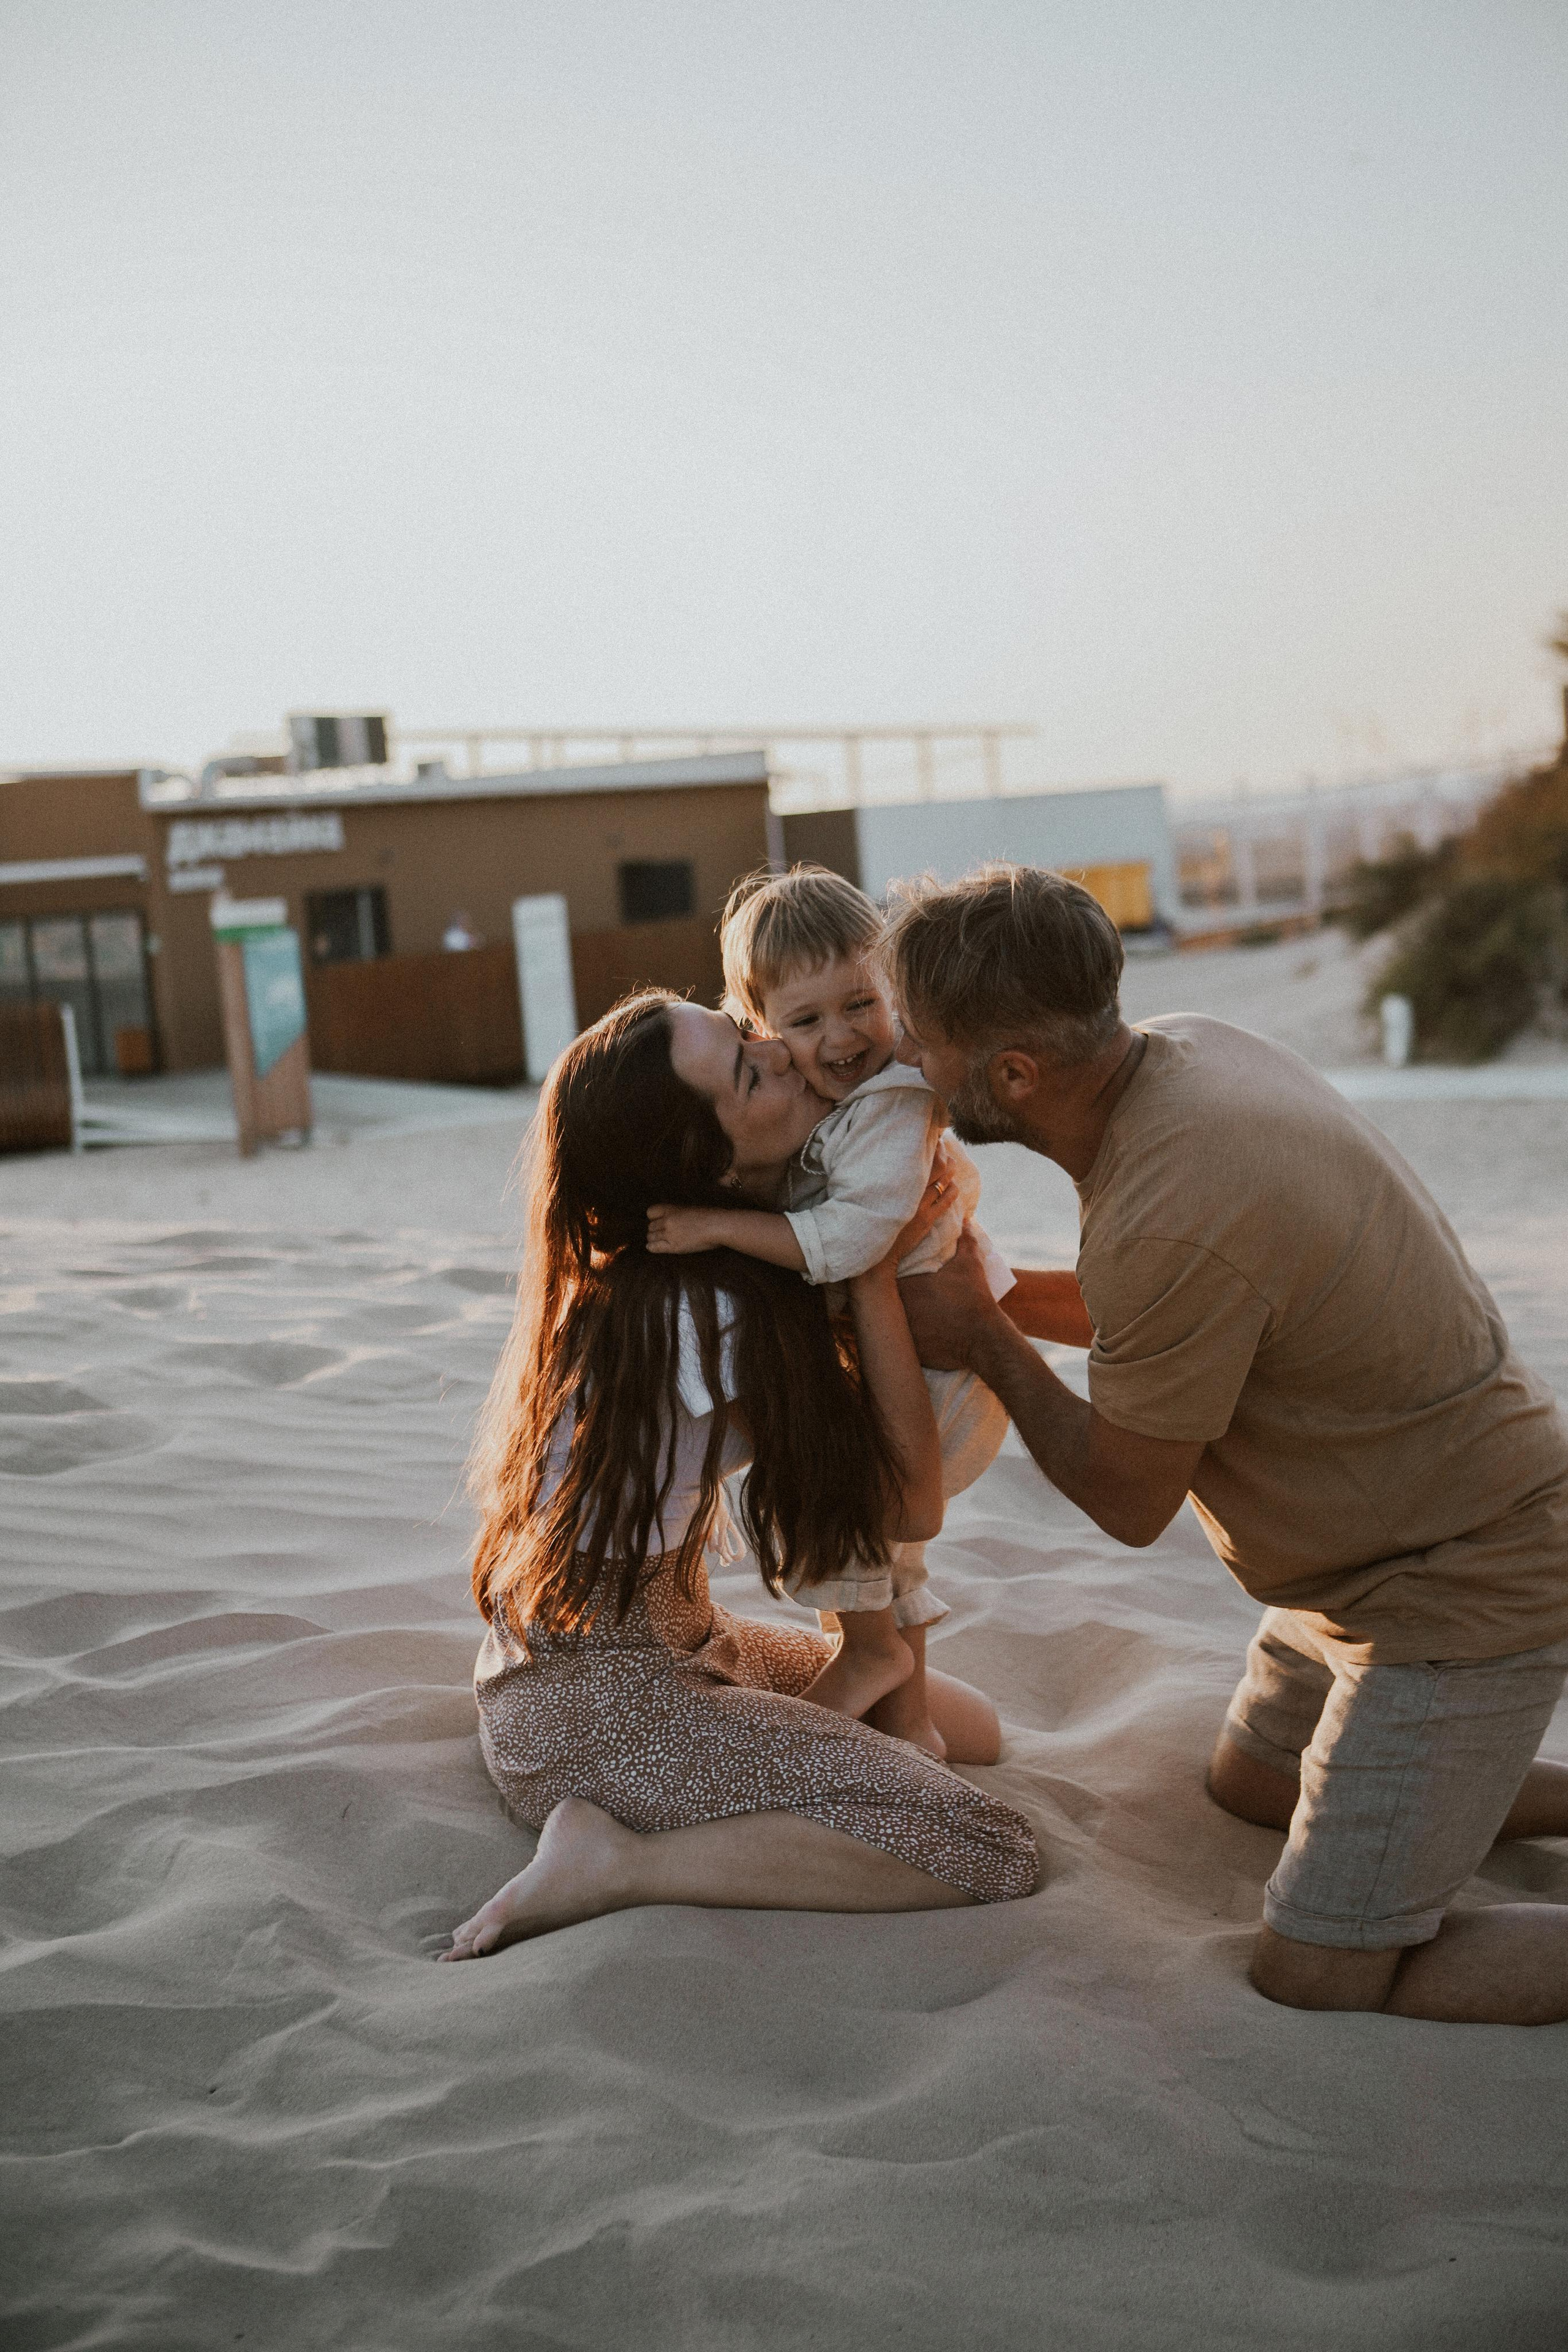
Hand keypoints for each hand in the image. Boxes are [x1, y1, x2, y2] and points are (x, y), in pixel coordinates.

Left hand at [647, 1204, 723, 1254]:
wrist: (717, 1226)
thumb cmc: (709, 1216)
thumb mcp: (689, 1209)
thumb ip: (677, 1214)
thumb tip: (671, 1221)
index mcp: (671, 1209)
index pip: (650, 1212)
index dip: (654, 1218)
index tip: (659, 1221)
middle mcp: (667, 1220)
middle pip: (650, 1227)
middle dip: (655, 1230)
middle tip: (663, 1234)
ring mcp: (669, 1234)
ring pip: (651, 1237)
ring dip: (655, 1239)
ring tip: (662, 1241)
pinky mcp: (673, 1246)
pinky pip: (654, 1247)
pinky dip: (652, 1247)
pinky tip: (654, 1247)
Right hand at [887, 1141, 958, 1265]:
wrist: (876, 1250)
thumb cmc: (872, 1218)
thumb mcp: (876, 1195)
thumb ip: (887, 1180)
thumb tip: (894, 1164)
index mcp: (897, 1184)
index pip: (919, 1159)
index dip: (929, 1147)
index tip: (931, 1139)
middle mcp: (911, 1193)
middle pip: (937, 1166)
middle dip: (943, 1154)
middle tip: (943, 1147)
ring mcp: (921, 1206)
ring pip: (945, 1181)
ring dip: (951, 1170)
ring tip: (952, 1162)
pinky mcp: (927, 1219)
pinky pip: (947, 1200)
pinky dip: (953, 1189)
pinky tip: (954, 1185)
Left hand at [896, 1226, 1007, 1369]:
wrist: (984, 1337)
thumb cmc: (974, 1297)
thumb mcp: (969, 1263)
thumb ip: (964, 1239)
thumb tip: (965, 1220)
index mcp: (906, 1285)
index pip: (883, 1277)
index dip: (884, 1275)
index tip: (890, 1274)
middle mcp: (899, 1309)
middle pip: (881, 1301)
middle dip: (885, 1298)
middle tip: (893, 1296)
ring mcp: (903, 1332)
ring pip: (888, 1324)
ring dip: (892, 1319)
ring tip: (903, 1317)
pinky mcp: (910, 1351)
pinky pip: (900, 1345)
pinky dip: (905, 1340)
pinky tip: (913, 1336)